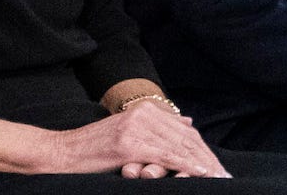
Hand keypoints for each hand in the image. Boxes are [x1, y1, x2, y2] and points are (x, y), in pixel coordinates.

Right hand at [43, 100, 227, 178]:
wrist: (61, 153)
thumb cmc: (94, 149)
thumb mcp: (129, 130)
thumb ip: (159, 125)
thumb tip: (188, 122)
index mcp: (146, 109)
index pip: (184, 131)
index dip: (203, 150)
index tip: (218, 166)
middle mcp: (144, 114)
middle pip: (185, 138)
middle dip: (207, 159)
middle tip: (225, 175)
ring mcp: (137, 128)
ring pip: (178, 147)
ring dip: (201, 165)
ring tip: (218, 177)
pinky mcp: (130, 144)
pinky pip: (165, 156)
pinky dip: (185, 165)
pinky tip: (199, 174)